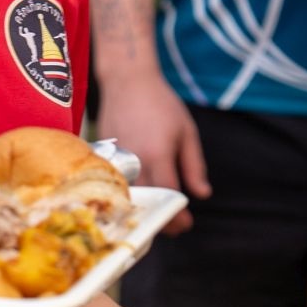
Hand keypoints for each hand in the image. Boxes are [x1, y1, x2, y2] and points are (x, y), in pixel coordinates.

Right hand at [98, 77, 207, 229]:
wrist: (127, 80)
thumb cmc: (161, 103)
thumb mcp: (186, 132)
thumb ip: (194, 165)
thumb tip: (202, 194)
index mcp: (158, 155)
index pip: (169, 197)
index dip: (179, 216)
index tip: (188, 224)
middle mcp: (135, 162)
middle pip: (148, 204)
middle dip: (163, 221)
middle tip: (177, 226)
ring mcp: (116, 160)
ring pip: (130, 199)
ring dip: (146, 211)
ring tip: (160, 215)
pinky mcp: (104, 158)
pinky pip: (116, 186)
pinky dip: (130, 197)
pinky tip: (141, 200)